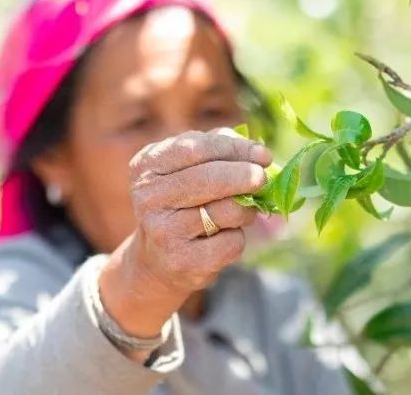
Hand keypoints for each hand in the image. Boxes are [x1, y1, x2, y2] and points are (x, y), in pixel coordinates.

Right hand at [99, 128, 270, 339]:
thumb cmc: (183, 203)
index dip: (234, 148)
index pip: (195, 148)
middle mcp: (149, 197)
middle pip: (210, 178)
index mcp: (147, 166)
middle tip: (262, 178)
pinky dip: (238, 238)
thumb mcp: (187, 170)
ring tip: (240, 212)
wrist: (157, 260)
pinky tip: (224, 238)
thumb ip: (218, 151)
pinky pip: (231, 243)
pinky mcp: (182, 262)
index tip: (262, 155)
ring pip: (227, 210)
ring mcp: (163, 232)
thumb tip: (256, 153)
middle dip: (245, 175)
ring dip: (246, 209)